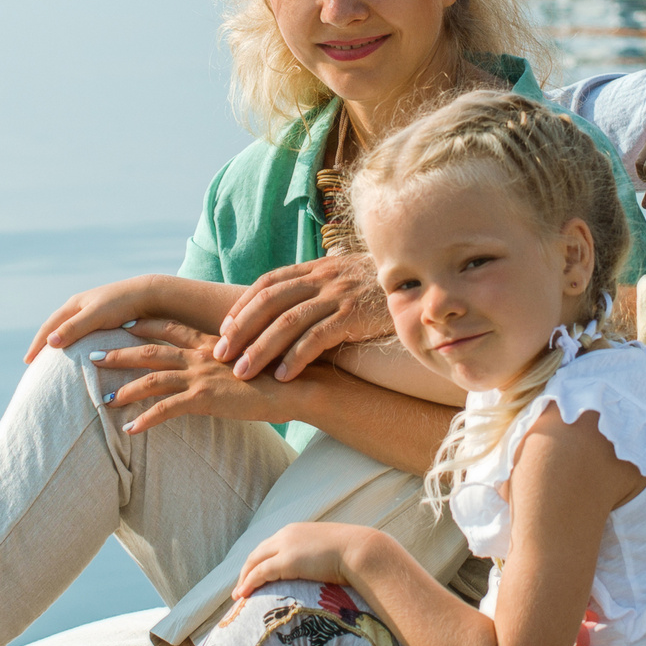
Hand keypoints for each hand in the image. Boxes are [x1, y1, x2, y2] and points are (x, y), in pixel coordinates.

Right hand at [25, 275, 168, 364]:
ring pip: (69, 330)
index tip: (28, 362)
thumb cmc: (123, 304)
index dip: (37, 345)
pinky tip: (79, 354)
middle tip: (34, 364)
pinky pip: (83, 334)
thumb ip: (74, 327)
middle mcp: (81, 307)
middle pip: (56, 327)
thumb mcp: (96, 316)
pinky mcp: (106, 319)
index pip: (48, 327)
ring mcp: (93, 312)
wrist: (151, 295)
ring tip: (53, 360)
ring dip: (59, 344)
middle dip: (44, 344)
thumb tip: (50, 342)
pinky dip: (75, 345)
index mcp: (74, 304)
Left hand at [97, 319, 315, 433]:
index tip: (125, 325)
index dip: (145, 326)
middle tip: (93, 355)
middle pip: (150, 351)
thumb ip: (229, 361)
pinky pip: (166, 410)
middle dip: (119, 353)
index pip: (171, 328)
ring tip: (103, 398)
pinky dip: (145, 420)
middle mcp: (202, 356)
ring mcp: (201, 376)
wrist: (296, 387)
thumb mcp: (249, 361)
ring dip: (125, 389)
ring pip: (152, 380)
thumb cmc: (279, 376)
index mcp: (211, 344)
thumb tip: (221, 368)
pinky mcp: (205, 399)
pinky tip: (129, 430)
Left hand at [213, 254, 388, 382]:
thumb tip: (290, 311)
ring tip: (243, 373)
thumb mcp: (348, 280)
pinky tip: (283, 377)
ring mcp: (338, 295)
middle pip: (269, 301)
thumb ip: (321, 289)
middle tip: (220, 356)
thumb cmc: (383, 290)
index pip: (268, 283)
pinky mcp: (354, 315)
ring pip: (287, 321)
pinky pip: (317, 337)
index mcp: (317, 269)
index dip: (242, 305)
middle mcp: (323, 278)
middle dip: (241, 329)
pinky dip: (296, 357)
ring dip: (261, 349)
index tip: (223, 330)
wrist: (426, 285)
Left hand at [233, 521, 385, 598]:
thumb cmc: (355, 554)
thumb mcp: (331, 551)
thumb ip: (321, 556)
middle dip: (247, 570)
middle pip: (257, 552)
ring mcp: (286, 546)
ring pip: (254, 562)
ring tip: (239, 595)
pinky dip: (248, 584)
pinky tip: (243, 595)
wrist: (362, 550)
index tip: (255, 574)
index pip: (270, 545)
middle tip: (241, 586)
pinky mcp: (287, 561)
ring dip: (244, 578)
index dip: (260, 560)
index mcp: (297, 531)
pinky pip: (260, 573)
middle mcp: (287, 535)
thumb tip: (326, 570)